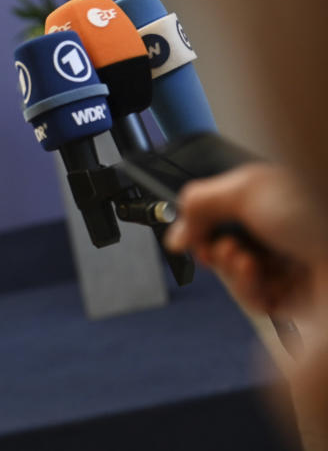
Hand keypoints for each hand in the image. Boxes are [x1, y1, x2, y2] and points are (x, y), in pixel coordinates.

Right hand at [165, 163, 327, 314]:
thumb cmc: (315, 212)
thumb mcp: (246, 189)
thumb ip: (199, 203)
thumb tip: (175, 234)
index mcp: (272, 201)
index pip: (224, 216)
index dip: (203, 226)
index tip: (192, 233)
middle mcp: (280, 234)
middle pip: (226, 249)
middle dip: (215, 249)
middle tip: (218, 247)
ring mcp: (288, 266)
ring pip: (238, 277)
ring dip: (231, 270)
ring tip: (241, 260)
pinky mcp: (296, 299)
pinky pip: (256, 300)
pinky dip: (248, 289)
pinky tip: (256, 274)